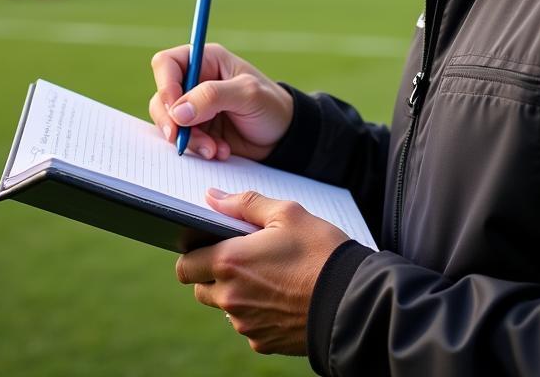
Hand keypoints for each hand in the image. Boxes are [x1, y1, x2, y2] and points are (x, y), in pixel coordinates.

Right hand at [149, 43, 292, 159]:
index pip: (167, 64)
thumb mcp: (247, 94)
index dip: (165, 86)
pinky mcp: (197, 129)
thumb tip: (178, 111)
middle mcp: (195, 81)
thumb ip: (212, 97)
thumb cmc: (271, 105)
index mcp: (206, 60)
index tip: (175, 111)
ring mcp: (194, 107)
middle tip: (182, 140)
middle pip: (162, 96)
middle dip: (171, 122)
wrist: (284, 137)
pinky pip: (182, 140)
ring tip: (214, 149)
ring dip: (188, 140)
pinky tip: (219, 152)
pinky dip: (197, 149)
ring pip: (169, 122)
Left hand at [176, 188, 348, 355]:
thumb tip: (212, 198)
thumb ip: (244, 203)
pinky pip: (248, 325)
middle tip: (243, 258)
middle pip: (201, 289)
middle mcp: (231, 298)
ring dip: (236, 293)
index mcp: (230, 262)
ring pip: (225, 308)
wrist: (353, 300)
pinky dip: (257, 312)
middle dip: (213, 274)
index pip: (185, 266)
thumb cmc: (320, 251)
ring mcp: (246, 323)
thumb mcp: (287, 213)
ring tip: (269, 275)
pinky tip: (281, 296)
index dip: (194, 253)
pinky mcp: (263, 342)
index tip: (210, 245)